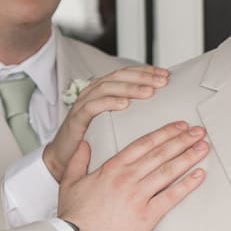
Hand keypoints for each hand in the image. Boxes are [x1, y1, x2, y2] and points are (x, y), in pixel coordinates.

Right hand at [43, 65, 169, 181]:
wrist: (64, 159)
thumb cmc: (92, 142)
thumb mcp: (115, 124)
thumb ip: (131, 114)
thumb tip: (161, 110)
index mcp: (103, 92)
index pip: (126, 74)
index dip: (146, 72)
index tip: (166, 75)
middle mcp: (92, 94)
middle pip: (118, 77)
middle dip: (142, 76)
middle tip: (162, 81)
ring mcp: (82, 106)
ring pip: (106, 88)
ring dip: (129, 88)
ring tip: (148, 92)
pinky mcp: (76, 121)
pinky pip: (91, 108)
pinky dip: (108, 103)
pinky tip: (124, 104)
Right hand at [58, 120, 207, 230]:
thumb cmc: (73, 216)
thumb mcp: (70, 182)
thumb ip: (78, 160)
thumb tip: (84, 145)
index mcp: (112, 168)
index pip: (144, 143)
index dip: (165, 133)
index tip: (179, 126)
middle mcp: (128, 178)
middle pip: (161, 153)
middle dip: (182, 139)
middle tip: (198, 131)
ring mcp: (138, 196)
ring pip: (169, 170)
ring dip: (189, 156)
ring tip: (203, 147)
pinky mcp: (147, 215)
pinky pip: (171, 197)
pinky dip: (187, 185)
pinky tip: (199, 175)